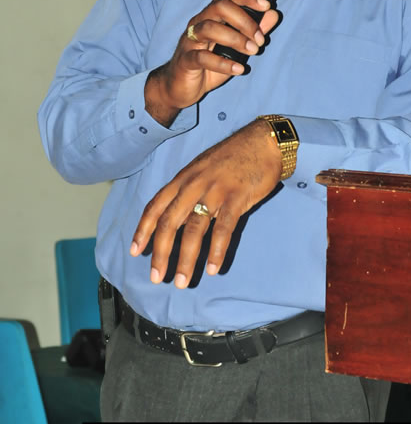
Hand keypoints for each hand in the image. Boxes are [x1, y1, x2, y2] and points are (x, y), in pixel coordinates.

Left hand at [130, 120, 281, 286]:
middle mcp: (194, 184)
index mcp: (183, 178)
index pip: (156, 206)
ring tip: (182, 281)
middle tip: (157, 277)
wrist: (263, 142)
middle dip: (161, 252)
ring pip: (195, 229)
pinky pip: (224, 229)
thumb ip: (188, 189)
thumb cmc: (233, 157)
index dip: (143, 230)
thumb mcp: (202, 168)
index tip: (135, 252)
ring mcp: (215, 191)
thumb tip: (176, 215)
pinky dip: (217, 250)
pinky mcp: (237, 197)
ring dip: (187, 259)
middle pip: (170, 222)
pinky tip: (214, 268)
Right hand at [144, 0, 278, 125]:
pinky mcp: (185, 60)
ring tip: (253, 51)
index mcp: (211, 16)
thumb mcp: (236, 47)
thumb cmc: (209, 64)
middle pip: (219, 7)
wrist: (181, 86)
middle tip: (260, 40)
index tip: (266, 5)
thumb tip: (273, 14)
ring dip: (236, 39)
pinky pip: (201, 57)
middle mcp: (199, 23)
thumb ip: (254, 30)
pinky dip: (222, 63)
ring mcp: (190, 41)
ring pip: (209, 28)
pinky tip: (238, 69)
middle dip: (245, 21)